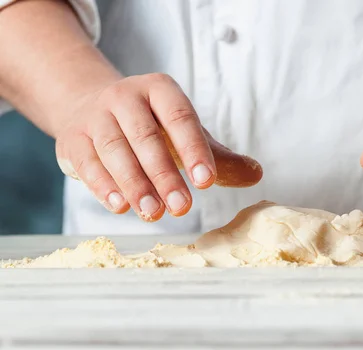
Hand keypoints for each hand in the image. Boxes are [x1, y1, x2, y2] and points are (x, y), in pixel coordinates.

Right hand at [55, 73, 261, 220]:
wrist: (91, 109)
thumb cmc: (151, 127)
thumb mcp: (186, 135)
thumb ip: (219, 158)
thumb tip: (256, 174)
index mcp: (160, 90)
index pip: (180, 118)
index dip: (194, 149)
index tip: (207, 181)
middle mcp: (125, 97)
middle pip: (146, 136)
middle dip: (164, 174)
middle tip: (182, 207)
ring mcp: (96, 116)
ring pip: (115, 149)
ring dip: (134, 184)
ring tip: (153, 213)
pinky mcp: (73, 138)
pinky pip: (87, 161)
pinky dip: (102, 185)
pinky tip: (120, 206)